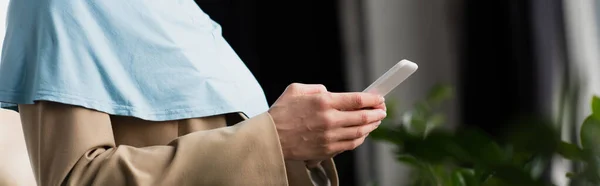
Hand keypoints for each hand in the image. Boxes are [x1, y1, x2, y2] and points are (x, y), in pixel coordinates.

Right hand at [268, 83, 386, 161]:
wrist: (270, 138)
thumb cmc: (280, 113)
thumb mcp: (296, 90)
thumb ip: (316, 88)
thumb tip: (328, 91)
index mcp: (323, 102)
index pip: (357, 100)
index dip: (372, 99)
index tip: (379, 98)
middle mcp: (329, 119)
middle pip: (363, 117)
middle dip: (377, 113)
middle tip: (382, 110)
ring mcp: (329, 136)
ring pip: (359, 132)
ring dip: (371, 126)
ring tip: (376, 121)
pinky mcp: (327, 150)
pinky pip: (351, 145)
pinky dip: (360, 139)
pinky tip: (362, 134)